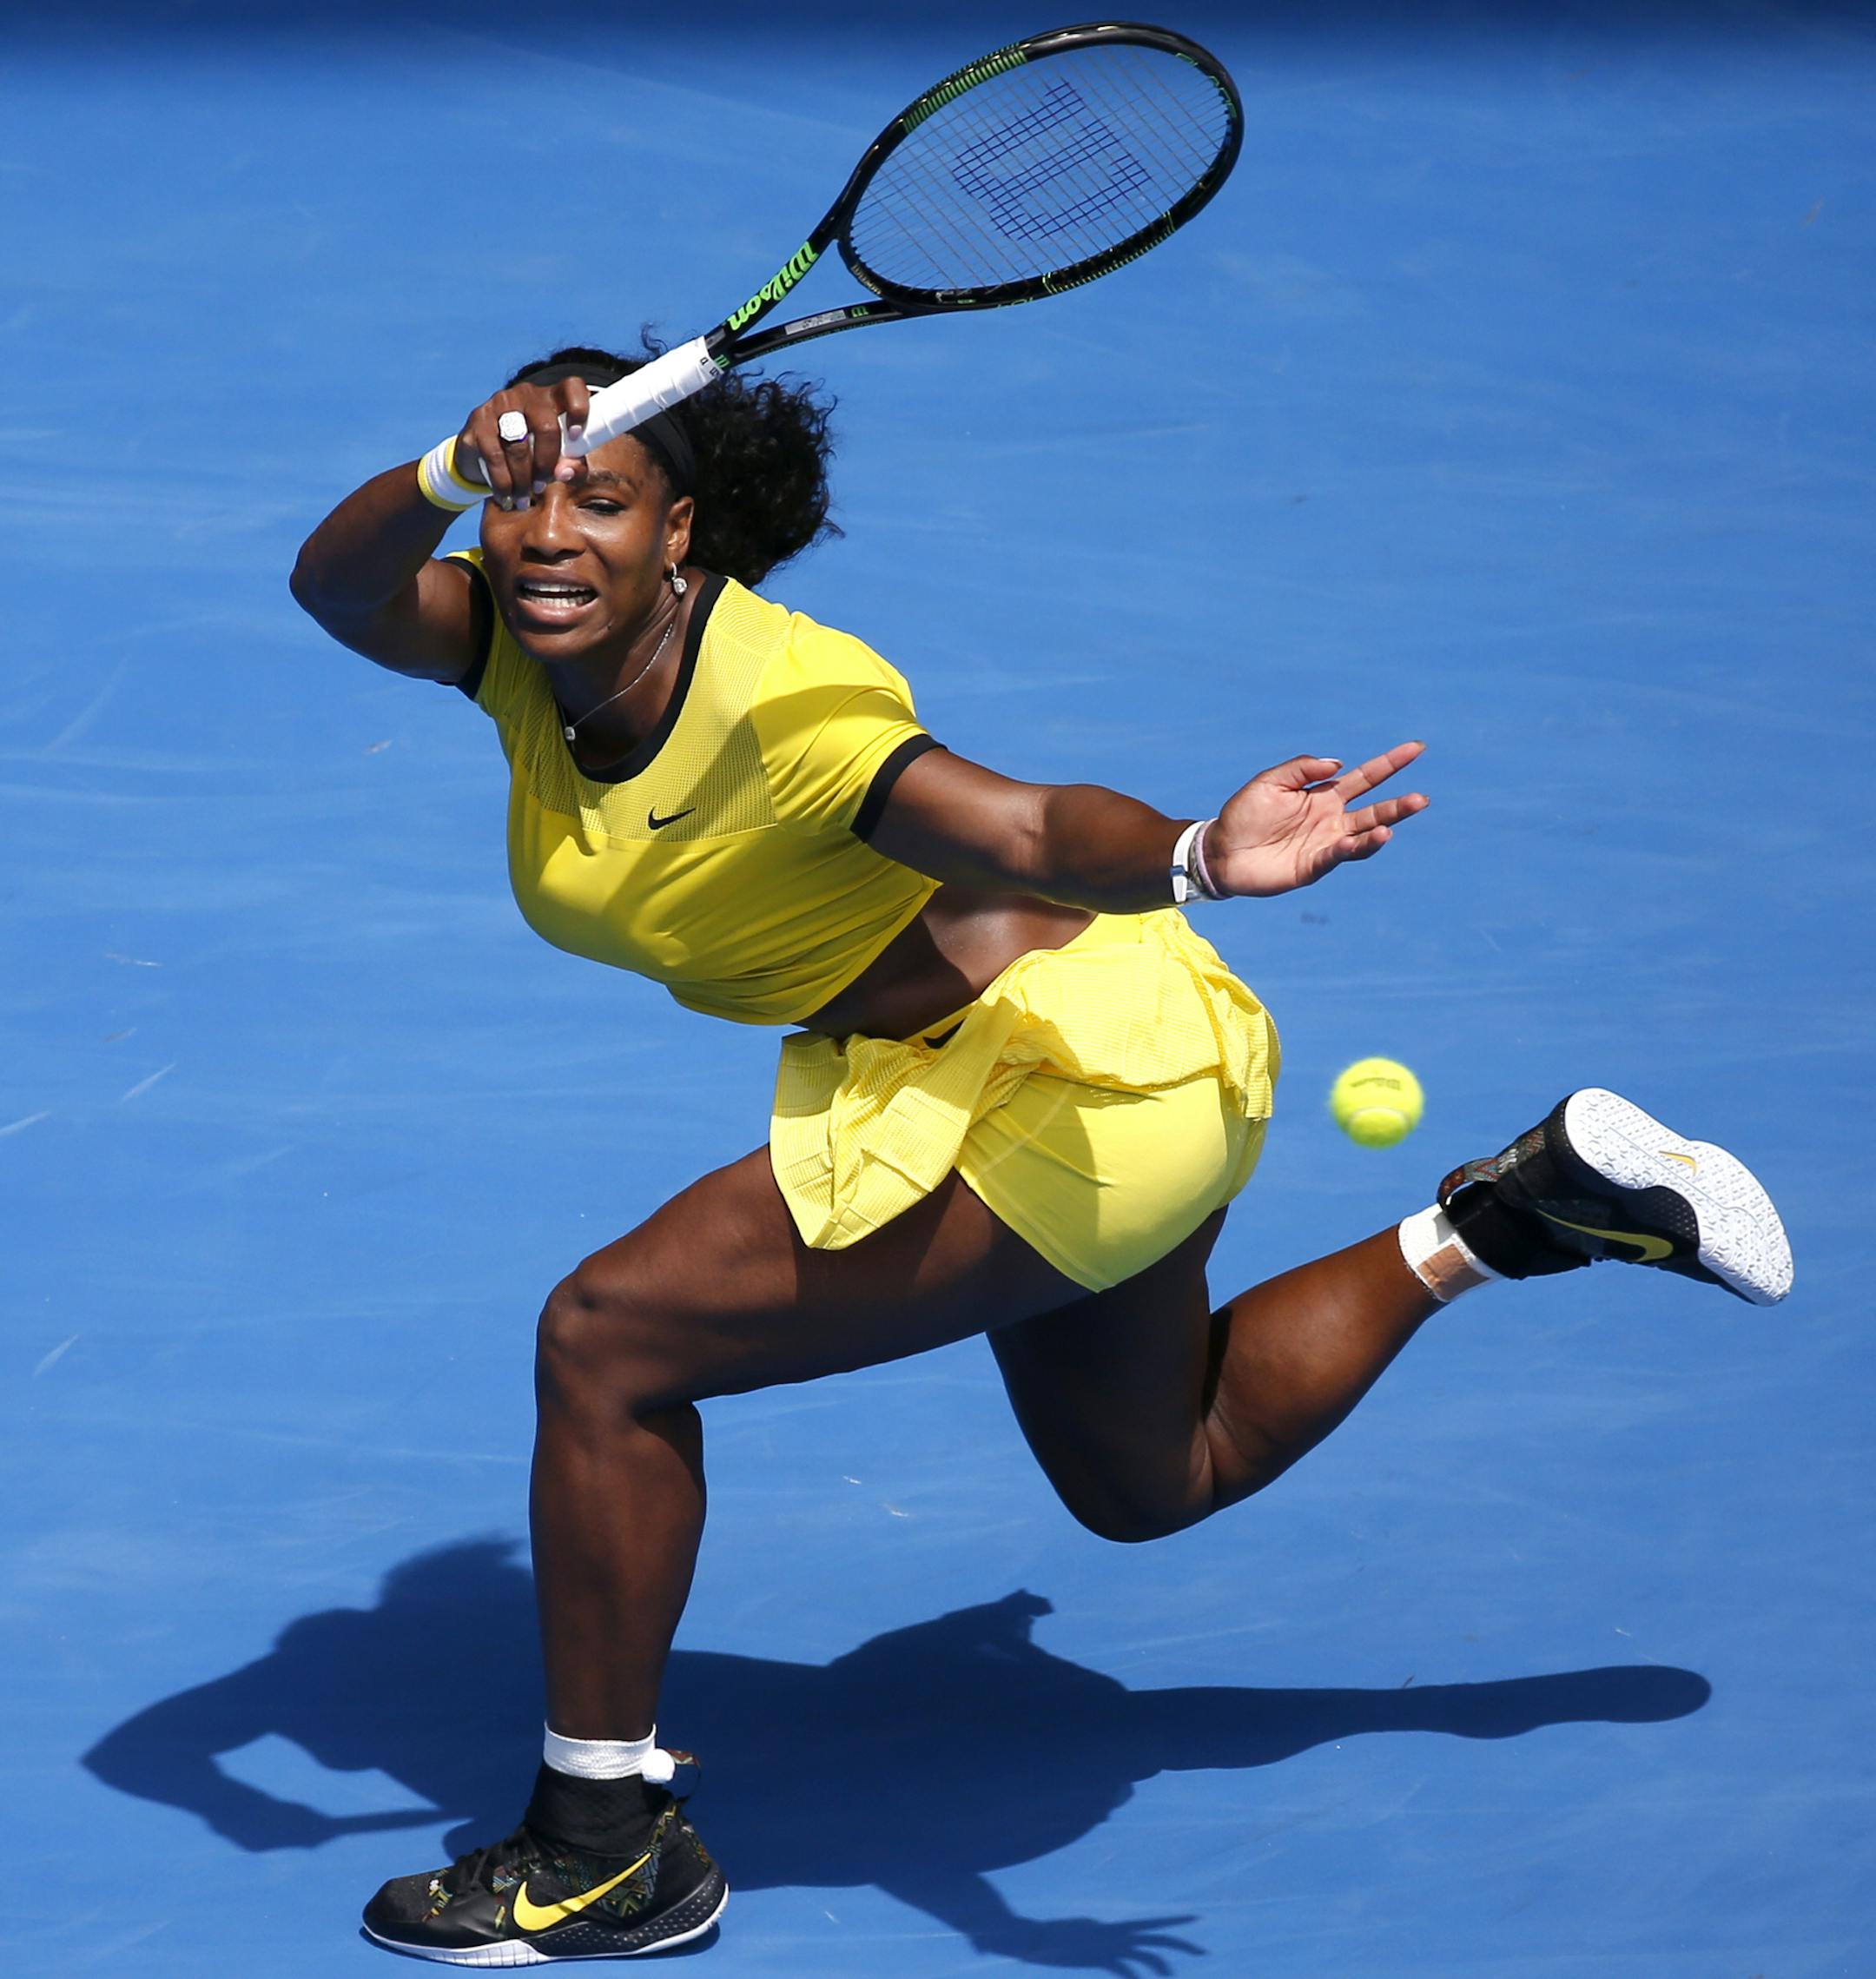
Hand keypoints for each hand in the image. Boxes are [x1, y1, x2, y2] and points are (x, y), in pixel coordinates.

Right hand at [456, 376, 593, 510]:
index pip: (572, 387)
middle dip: (546, 464)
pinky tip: (505, 495)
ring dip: (523, 479)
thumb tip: (565, 473)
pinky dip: (503, 482)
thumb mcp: (556, 460)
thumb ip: (571, 466)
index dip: (579, 408)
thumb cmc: (531, 454)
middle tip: (542, 485)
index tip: (576, 436)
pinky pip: (494, 455)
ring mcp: (501, 403)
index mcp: (553, 398)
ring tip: (524, 498)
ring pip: (519, 445)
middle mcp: (527, 394)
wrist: (482, 454)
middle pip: (546, 426)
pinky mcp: (479, 418)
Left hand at [1203, 740, 1427, 898]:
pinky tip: (1358, 840)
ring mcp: (1325, 844)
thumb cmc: (1243, 814)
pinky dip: (1349, 848)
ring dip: (1379, 832)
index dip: (1390, 763)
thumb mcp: (1270, 781)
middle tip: (1422, 799)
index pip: (1366, 777)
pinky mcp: (1312, 867)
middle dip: (1399, 806)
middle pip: (1374, 810)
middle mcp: (1332, 820)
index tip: (1416, 749)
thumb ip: (1302, 768)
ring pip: (1362, 837)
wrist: (1220, 851)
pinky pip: (1336, 857)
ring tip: (1391, 827)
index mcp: (1325, 795)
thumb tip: (1338, 763)